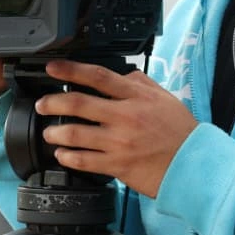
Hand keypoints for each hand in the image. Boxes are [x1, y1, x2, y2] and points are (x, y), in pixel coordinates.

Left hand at [37, 60, 198, 197]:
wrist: (192, 163)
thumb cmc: (180, 131)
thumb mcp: (164, 98)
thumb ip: (141, 83)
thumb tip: (122, 73)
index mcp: (136, 97)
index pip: (98, 77)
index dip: (71, 70)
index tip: (52, 68)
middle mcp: (124, 117)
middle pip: (78, 104)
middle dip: (52, 102)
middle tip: (42, 104)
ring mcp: (119, 142)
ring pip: (74, 134)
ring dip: (55, 132)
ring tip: (49, 132)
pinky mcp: (116, 165)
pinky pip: (83, 160)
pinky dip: (67, 157)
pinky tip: (62, 154)